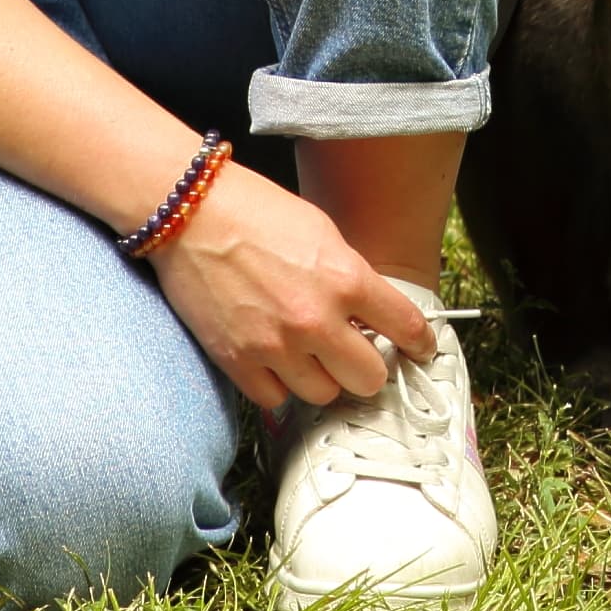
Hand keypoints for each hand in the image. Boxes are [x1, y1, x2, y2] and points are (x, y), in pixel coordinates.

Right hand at [146, 158, 432, 410]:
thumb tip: (369, 314)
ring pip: (324, 395)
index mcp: (346, 278)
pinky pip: (276, 399)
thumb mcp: (322, 232)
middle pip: (369, 379)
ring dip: (322, 377)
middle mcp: (316, 320)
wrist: (190, 212)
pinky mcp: (238, 362)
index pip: (406, 328)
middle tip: (355, 352)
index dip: (420, 343)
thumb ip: (350, 277)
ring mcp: (276, 346)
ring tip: (309, 353)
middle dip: (367, 366)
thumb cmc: (256, 211)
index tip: (420, 349)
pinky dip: (279, 385)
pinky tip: (275, 360)